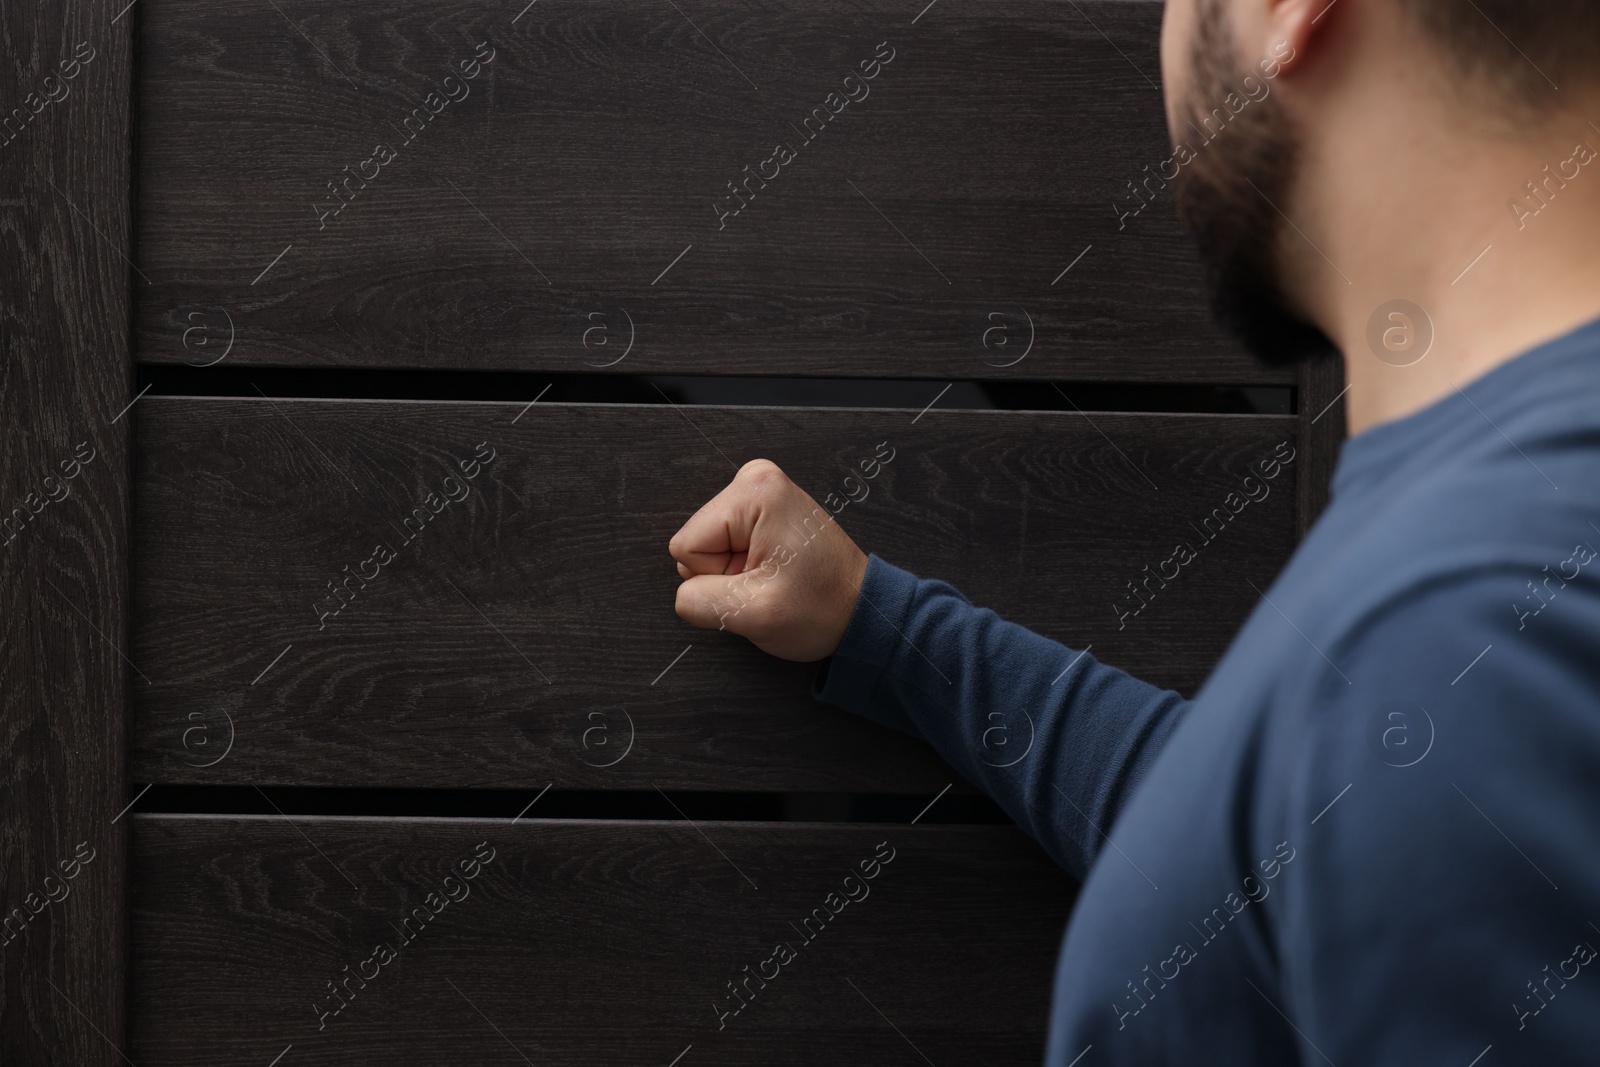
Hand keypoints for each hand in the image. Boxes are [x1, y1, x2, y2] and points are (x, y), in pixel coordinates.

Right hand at [669, 459, 868, 661]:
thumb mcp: (754, 613)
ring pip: (709, 545)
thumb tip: (685, 594)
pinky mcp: (763, 507)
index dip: (716, 577)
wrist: (860, 608)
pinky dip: (744, 563)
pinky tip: (775, 568)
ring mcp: (761, 491)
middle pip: (697, 541)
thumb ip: (700, 601)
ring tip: (774, 575)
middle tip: (767, 581)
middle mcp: (757, 480)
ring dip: (736, 570)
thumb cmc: (823, 607)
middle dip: (726, 573)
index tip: (758, 581)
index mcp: (755, 492)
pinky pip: (725, 542)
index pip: (687, 546)